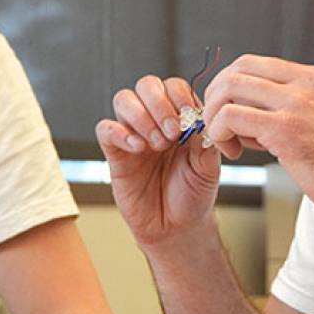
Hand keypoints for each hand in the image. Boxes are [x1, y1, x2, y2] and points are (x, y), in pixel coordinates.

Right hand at [95, 76, 220, 248]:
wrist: (176, 228)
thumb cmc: (193, 195)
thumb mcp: (208, 167)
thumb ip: (204, 141)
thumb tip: (196, 118)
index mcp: (179, 118)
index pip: (173, 87)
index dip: (179, 96)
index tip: (188, 116)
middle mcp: (154, 121)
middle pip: (146, 85)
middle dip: (159, 103)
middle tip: (171, 132)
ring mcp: (133, 135)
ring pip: (123, 100)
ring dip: (140, 116)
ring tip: (156, 143)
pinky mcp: (115, 154)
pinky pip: (105, 129)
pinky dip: (119, 132)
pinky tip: (138, 148)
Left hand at [201, 55, 313, 223]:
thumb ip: (288, 109)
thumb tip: (245, 112)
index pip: (254, 63)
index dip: (229, 86)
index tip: (224, 111)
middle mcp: (308, 83)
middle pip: (237, 70)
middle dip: (215, 97)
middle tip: (216, 125)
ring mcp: (298, 102)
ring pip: (229, 88)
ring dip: (214, 116)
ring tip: (224, 141)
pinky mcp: (287, 128)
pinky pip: (231, 116)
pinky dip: (219, 132)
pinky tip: (232, 150)